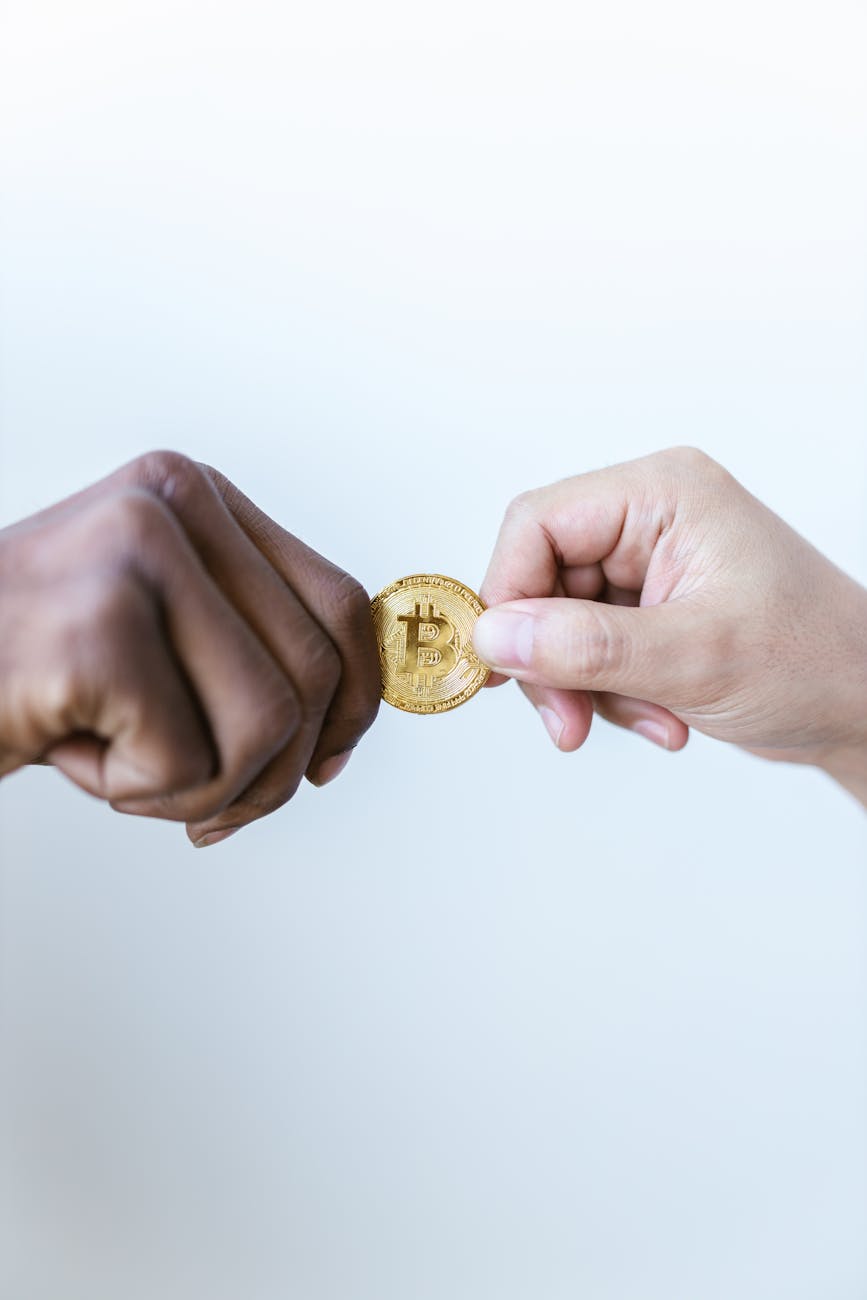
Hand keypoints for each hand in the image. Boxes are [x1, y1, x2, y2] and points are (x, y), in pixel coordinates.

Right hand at [0, 451, 380, 843]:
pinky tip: (71, 756)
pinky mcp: (96, 629)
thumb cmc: (27, 672)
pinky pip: (192, 763)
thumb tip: (346, 733)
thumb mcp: (154, 635)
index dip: (356, 702)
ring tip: (123, 767)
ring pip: (270, 723)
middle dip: (272, 770)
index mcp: (196, 493)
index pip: (341, 604)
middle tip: (204, 803)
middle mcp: (172, 501)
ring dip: (204, 788)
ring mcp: (133, 554)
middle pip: (316, 672)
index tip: (324, 764)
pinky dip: (140, 794)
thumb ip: (246, 651)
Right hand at [473, 448, 866, 805]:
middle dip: (554, 660)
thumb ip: (585, 647)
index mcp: (662, 495)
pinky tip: (666, 718)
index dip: (506, 593)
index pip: (538, 524)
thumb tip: (493, 638)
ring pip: (561, 624)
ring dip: (591, 687)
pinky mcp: (653, 607)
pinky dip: (614, 694)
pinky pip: (593, 649)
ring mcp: (650, 564)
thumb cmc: (815, 660)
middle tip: (568, 721)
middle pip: (542, 579)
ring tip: (653, 719)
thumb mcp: (693, 657)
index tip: (501, 664)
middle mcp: (650, 518)